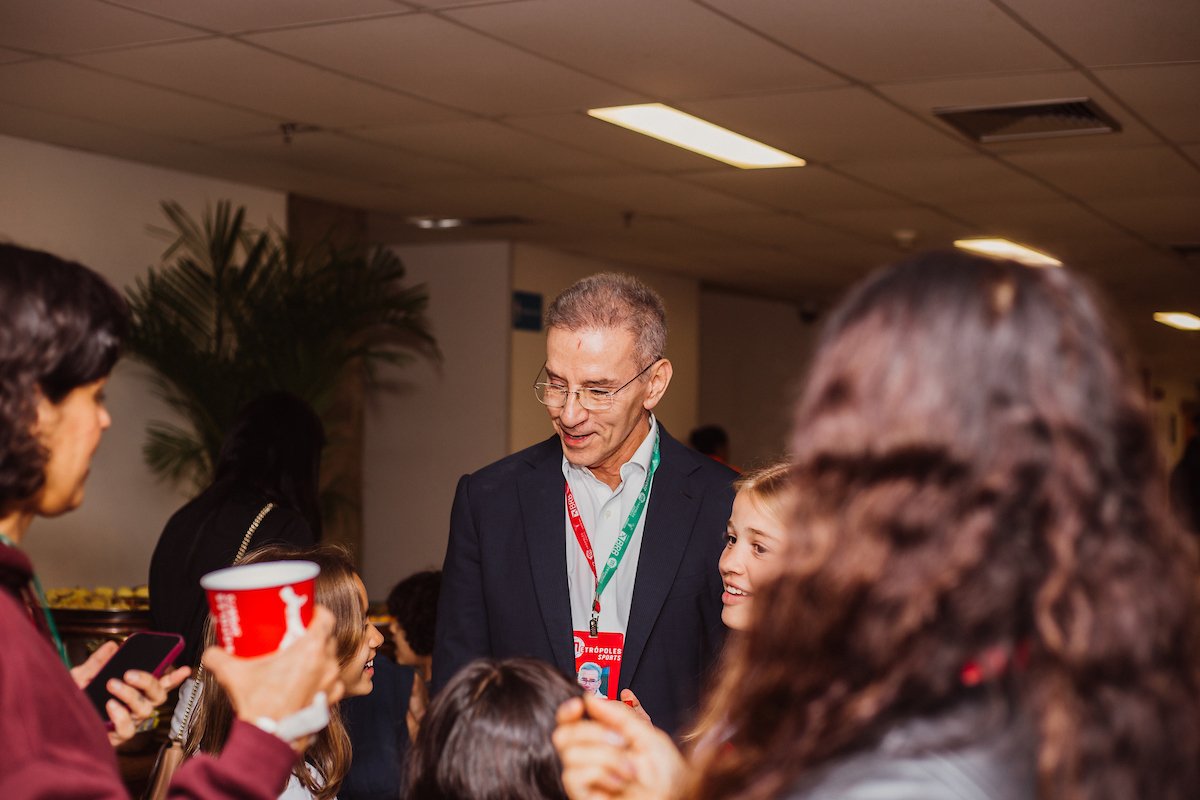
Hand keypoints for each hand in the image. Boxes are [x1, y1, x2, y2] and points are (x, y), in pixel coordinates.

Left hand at [71, 640, 190, 745]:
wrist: (55, 726)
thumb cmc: (71, 703)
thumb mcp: (81, 678)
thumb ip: (97, 662)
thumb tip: (112, 646)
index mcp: (132, 693)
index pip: (159, 684)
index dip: (174, 678)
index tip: (184, 668)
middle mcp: (134, 708)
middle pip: (158, 696)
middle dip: (149, 682)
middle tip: (129, 673)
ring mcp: (128, 723)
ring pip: (144, 709)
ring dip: (130, 694)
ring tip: (111, 685)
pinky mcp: (117, 737)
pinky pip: (128, 728)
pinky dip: (121, 715)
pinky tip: (110, 706)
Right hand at [202, 606, 343, 750]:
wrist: (269, 741)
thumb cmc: (259, 707)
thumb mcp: (233, 675)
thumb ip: (218, 657)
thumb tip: (212, 651)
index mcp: (311, 650)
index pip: (326, 618)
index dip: (317, 612)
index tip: (305, 614)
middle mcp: (328, 664)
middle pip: (328, 638)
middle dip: (314, 635)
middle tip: (296, 637)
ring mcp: (333, 683)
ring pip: (330, 660)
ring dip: (319, 658)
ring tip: (299, 661)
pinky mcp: (332, 701)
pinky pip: (330, 682)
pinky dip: (320, 679)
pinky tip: (303, 683)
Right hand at [553, 694, 684, 799]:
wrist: (675, 799)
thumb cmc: (665, 773)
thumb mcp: (647, 734)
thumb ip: (620, 714)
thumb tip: (591, 698)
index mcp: (600, 738)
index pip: (569, 721)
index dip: (568, 711)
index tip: (580, 705)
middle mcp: (588, 757)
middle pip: (562, 735)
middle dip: (592, 732)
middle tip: (621, 740)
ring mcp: (585, 778)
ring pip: (570, 754)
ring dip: (607, 757)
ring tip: (630, 769)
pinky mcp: (582, 796)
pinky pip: (573, 776)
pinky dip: (600, 774)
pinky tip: (618, 783)